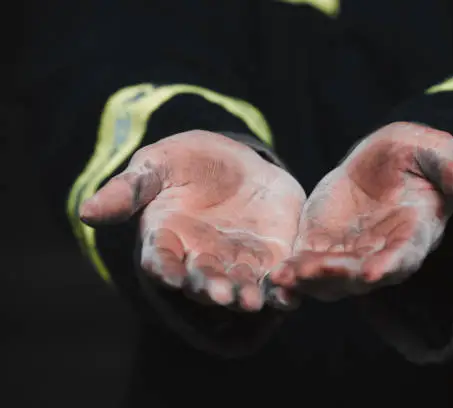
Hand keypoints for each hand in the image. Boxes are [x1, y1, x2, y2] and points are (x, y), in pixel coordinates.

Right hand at [80, 130, 304, 310]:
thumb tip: (86, 212)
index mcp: (167, 239)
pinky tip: (291, 294)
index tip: (167, 274)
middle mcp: (200, 258)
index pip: (160, 259)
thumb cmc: (187, 163)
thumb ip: (130, 189)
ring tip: (253, 301)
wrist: (236, 161)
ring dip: (246, 295)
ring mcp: (237, 261)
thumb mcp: (158, 165)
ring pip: (241, 284)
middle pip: (203, 279)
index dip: (163, 267)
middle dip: (212, 288)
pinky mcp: (272, 256)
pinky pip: (277, 277)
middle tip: (222, 295)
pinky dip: (283, 288)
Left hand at [269, 122, 452, 300]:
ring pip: (330, 279)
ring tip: (287, 276)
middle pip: (360, 276)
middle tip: (314, 271)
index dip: (389, 265)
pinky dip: (293, 274)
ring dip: (310, 280)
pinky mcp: (322, 247)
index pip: (404, 257)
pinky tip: (275, 275)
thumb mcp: (435, 153)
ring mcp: (350, 254)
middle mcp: (382, 253)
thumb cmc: (414, 155)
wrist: (379, 159)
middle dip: (338, 276)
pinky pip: (307, 266)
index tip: (372, 272)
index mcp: (414, 234)